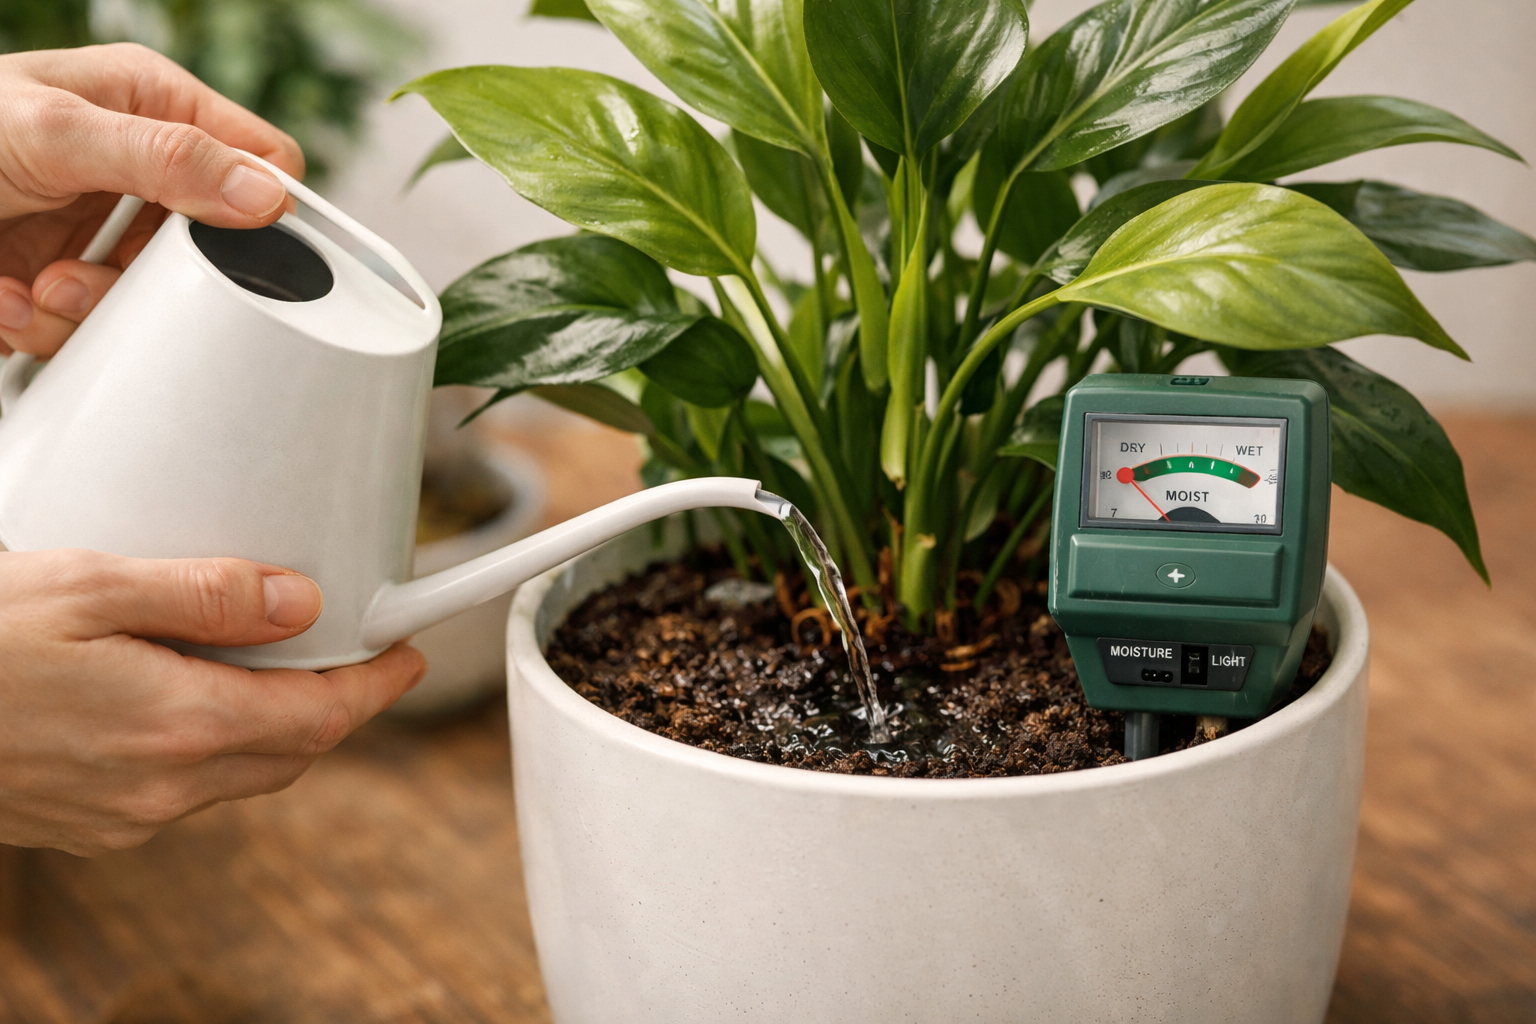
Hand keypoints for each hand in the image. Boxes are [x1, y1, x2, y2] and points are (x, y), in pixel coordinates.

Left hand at [0, 43, 303, 357]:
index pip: (261, 161)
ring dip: (88, 309)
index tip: (237, 255)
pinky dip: (42, 324)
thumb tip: (267, 195)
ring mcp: (97, 224)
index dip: (263, 211)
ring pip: (155, 299)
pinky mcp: (63, 274)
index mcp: (152, 104)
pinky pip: (95, 324)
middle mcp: (134, 165)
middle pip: (209, 247)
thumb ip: (166, 159)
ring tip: (31, 291)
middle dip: (151, 279)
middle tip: (92, 278)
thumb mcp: (55, 133)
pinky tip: (4, 299)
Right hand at [0, 550, 426, 855]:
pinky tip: (190, 699)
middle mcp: (161, 789)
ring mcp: (121, 818)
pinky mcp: (86, 825)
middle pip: (291, 755)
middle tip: (350, 652)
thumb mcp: (89, 585)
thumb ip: (206, 594)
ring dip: (274, 728)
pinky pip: (184, 791)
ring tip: (275, 665)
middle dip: (334, 707)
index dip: (378, 687)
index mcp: (179, 728)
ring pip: (240, 777)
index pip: (323, 720)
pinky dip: (215, 748)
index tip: (408, 654)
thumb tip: (300, 601)